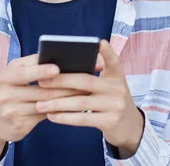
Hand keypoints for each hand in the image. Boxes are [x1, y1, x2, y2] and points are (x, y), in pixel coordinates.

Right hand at [0, 54, 82, 159]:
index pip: (28, 69)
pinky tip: (72, 108)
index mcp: (8, 74)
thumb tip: (60, 60)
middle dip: (65, 85)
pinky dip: (59, 111)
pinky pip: (44, 117)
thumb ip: (32, 67)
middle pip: (41, 88)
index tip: (59, 68)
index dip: (44, 68)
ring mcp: (11, 109)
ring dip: (67, 99)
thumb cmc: (8, 92)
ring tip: (84, 93)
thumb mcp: (13, 77)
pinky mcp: (19, 125)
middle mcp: (7, 91)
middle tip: (83, 80)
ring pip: (46, 103)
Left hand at [36, 40, 144, 156]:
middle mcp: (118, 89)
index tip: (99, 42)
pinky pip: (83, 119)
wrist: (129, 126)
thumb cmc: (110, 100)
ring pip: (81, 102)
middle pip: (86, 81)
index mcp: (117, 76)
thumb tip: (63, 66)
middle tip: (41, 82)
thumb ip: (94, 76)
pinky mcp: (110, 122)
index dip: (107, 51)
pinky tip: (51, 116)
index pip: (113, 60)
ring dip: (57, 103)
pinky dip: (64, 118)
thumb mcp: (109, 85)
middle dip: (61, 81)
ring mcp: (115, 106)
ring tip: (39, 104)